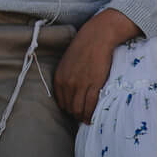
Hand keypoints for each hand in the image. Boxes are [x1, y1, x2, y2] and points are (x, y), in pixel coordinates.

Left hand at [55, 9, 139, 123]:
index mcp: (59, 78)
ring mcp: (81, 85)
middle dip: (75, 115)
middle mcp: (67, 83)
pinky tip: (93, 117)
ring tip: (87, 119)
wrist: (97, 37)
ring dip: (83, 117)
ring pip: (79, 109)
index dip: (68, 109)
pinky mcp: (94, 84)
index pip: (61, 102)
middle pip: (69, 108)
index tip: (74, 111)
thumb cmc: (84, 47)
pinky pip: (91, 105)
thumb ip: (66, 77)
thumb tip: (71, 92)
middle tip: (82, 117)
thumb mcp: (68, 62)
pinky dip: (92, 113)